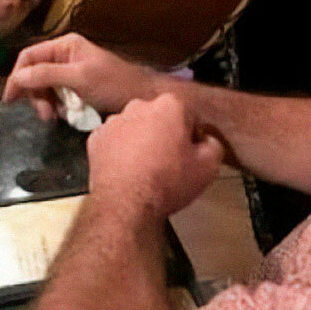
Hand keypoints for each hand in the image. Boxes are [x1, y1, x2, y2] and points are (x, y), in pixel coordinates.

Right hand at [3, 33, 157, 120]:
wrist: (144, 99)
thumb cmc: (114, 83)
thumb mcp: (79, 78)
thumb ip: (47, 75)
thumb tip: (18, 76)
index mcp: (65, 46)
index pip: (29, 56)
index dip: (17, 76)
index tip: (11, 98)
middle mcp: (65, 56)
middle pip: (35, 75)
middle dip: (36, 96)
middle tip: (45, 115)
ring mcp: (72, 74)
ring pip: (45, 89)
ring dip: (47, 105)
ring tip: (58, 118)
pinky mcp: (78, 90)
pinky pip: (58, 99)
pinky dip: (59, 109)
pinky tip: (69, 116)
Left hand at [88, 94, 223, 220]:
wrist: (127, 204)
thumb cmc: (168, 182)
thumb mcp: (208, 168)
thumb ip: (213, 145)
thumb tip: (206, 141)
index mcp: (169, 105)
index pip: (188, 115)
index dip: (191, 137)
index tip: (189, 155)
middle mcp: (139, 105)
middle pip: (159, 118)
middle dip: (164, 135)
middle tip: (169, 163)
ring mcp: (114, 121)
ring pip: (135, 127)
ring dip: (141, 141)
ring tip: (146, 170)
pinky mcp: (96, 137)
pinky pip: (114, 141)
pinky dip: (120, 152)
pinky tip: (127, 171)